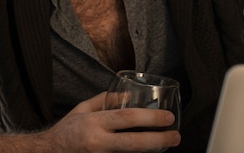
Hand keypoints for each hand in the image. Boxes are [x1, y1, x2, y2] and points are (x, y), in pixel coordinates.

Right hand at [0, 92, 180, 152]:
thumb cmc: (67, 131)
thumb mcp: (83, 109)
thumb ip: (106, 101)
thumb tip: (129, 96)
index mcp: (94, 123)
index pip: (126, 118)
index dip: (150, 118)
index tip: (168, 117)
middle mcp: (98, 142)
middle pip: (134, 143)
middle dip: (159, 140)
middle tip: (176, 136)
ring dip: (151, 150)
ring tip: (166, 144)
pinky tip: (147, 151)